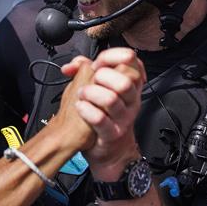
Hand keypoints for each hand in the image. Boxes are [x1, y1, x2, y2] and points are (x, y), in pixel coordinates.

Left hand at [62, 48, 145, 178]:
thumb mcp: (98, 88)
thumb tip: (73, 64)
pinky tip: (79, 107)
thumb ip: (86, 71)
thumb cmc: (103, 115)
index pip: (132, 61)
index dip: (112, 57)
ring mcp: (123, 118)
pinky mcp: (112, 134)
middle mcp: (131, 100)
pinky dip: (86, 110)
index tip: (98, 62)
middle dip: (102, 76)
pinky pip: (101, 120)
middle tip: (91, 81)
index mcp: (130, 85)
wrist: (108, 148)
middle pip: (125, 80)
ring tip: (82, 95)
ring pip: (112, 99)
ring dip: (92, 93)